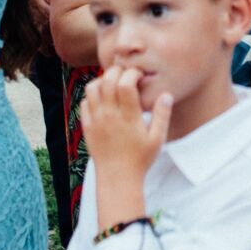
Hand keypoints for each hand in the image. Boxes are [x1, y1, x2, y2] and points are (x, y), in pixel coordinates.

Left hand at [80, 66, 169, 184]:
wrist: (117, 178)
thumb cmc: (140, 159)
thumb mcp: (157, 139)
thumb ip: (162, 115)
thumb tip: (166, 94)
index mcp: (128, 117)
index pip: (125, 83)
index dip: (132, 73)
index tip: (139, 76)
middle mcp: (110, 115)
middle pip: (107, 80)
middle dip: (117, 71)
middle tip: (126, 75)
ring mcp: (96, 120)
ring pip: (92, 88)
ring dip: (102, 80)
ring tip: (113, 84)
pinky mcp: (87, 127)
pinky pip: (84, 102)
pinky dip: (92, 95)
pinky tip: (103, 100)